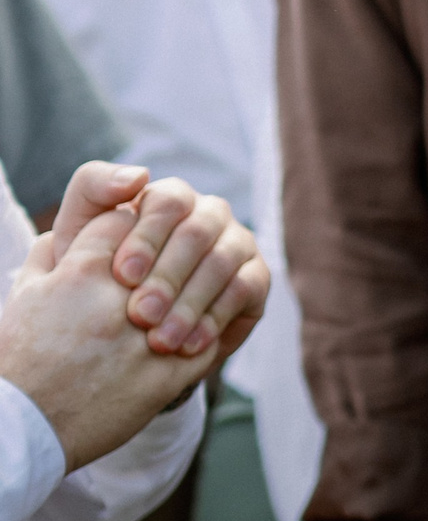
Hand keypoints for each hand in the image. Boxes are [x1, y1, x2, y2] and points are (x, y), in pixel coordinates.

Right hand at [2, 209, 215, 470]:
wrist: (21, 430)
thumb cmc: (20, 361)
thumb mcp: (25, 297)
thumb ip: (51, 257)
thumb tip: (68, 230)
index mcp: (81, 272)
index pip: (128, 220)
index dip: (134, 228)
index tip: (133, 244)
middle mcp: (118, 300)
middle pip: (172, 251)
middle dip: (173, 257)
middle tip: (168, 268)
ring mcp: (145, 339)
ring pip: (199, 294)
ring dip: (197, 294)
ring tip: (186, 302)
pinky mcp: (165, 376)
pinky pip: (206, 341)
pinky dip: (206, 334)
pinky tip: (194, 335)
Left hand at [49, 166, 266, 358]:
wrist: (118, 333)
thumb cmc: (93, 280)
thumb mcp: (78, 236)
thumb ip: (92, 190)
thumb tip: (139, 175)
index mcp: (169, 198)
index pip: (169, 200)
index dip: (149, 236)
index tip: (123, 275)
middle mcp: (209, 214)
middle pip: (199, 230)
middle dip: (167, 275)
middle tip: (140, 314)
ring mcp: (237, 242)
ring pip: (223, 259)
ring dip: (190, 302)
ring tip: (160, 339)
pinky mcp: (257, 275)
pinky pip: (245, 288)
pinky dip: (214, 318)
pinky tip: (186, 345)